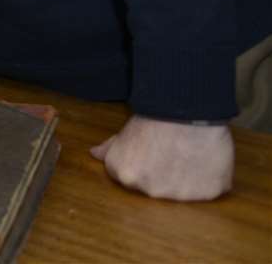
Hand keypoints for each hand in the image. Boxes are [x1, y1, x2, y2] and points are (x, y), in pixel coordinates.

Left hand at [90, 115, 232, 200]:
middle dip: (162, 173)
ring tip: (190, 153)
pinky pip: (209, 189)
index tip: (151, 150)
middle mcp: (150, 191)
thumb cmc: (154, 116)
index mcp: (125, 175)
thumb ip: (110, 148)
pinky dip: (210, 178)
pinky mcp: (208, 194)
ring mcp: (180, 196)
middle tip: (171, 151)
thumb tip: (95, 154)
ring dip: (186, 178)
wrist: (187, 110)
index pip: (130, 176)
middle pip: (156, 186)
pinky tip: (207, 159)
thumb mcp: (125, 130)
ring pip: (183, 191)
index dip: (141, 162)